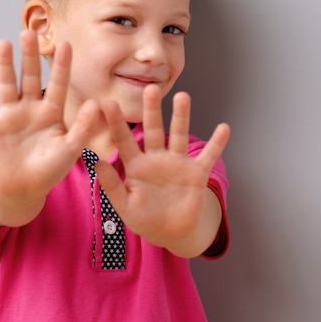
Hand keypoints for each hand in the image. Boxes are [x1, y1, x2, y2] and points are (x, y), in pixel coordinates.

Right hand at [0, 30, 98, 225]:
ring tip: (4, 44)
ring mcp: (9, 114)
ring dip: (4, 65)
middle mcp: (30, 108)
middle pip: (30, 77)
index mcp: (51, 112)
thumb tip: (94, 103)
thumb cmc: (49, 169)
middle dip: (30, 56)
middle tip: (30, 33)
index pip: (58, 83)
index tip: (66, 44)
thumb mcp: (70, 149)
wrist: (22, 188)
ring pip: (7, 84)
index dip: (61, 65)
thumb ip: (82, 127)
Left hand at [95, 85, 229, 256]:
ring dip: (181, 116)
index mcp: (137, 165)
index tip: (109, 103)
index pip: (125, 140)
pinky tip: (224, 128)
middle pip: (154, 129)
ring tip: (183, 96)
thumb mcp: (125, 206)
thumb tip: (97, 164)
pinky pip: (208, 156)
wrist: (171, 232)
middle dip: (152, 110)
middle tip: (150, 89)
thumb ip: (112, 186)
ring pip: (179, 135)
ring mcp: (178, 163)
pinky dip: (216, 143)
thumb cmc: (144, 219)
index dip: (117, 123)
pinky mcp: (197, 173)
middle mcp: (157, 158)